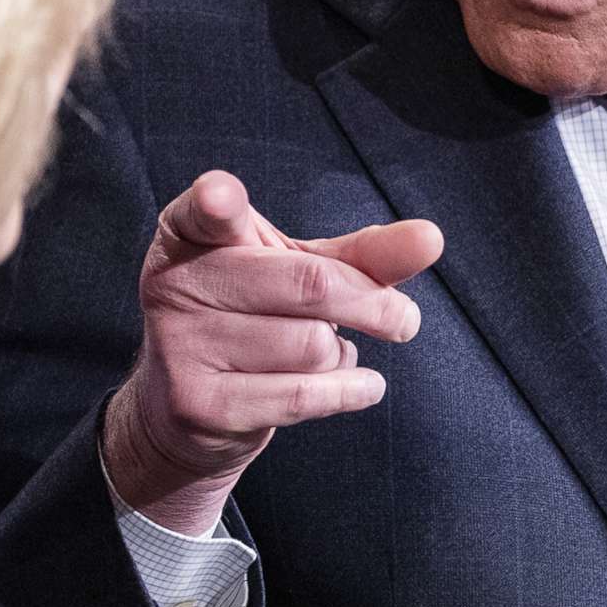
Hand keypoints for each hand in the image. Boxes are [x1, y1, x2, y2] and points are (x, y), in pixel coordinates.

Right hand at [103, 170, 438, 531]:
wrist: (188, 411)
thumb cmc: (253, 318)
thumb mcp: (301, 271)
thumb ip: (363, 253)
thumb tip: (431, 239)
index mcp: (191, 234)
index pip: (206, 211)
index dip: (216, 201)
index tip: (223, 195)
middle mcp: (175, 284)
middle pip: (308, 284)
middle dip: (372, 304)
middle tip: (404, 320)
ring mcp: (180, 345)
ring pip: (311, 344)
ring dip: (341, 354)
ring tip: (325, 353)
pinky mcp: (197, 404)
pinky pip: (301, 394)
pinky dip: (348, 389)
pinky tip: (362, 384)